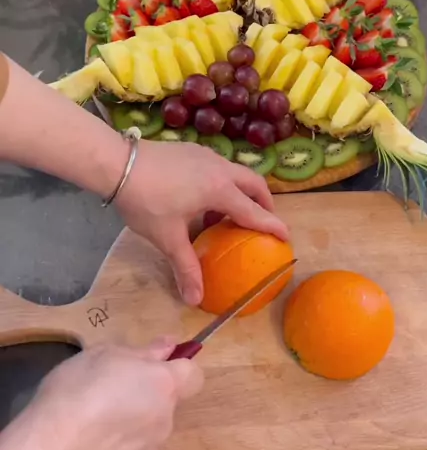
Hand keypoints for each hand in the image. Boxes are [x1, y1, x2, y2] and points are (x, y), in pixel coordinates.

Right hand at [0, 338, 202, 449]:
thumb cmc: (75, 394)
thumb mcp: (102, 354)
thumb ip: (141, 352)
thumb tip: (167, 347)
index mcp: (162, 385)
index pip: (194, 374)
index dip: (179, 365)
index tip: (154, 361)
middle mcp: (164, 420)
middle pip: (167, 401)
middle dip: (147, 391)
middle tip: (112, 385)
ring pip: (150, 427)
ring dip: (133, 418)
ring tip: (95, 416)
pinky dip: (118, 444)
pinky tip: (90, 442)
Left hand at [115, 140, 288, 304]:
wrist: (118, 163)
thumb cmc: (146, 201)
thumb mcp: (167, 237)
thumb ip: (185, 267)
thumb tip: (195, 300)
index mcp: (220, 190)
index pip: (255, 211)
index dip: (272, 225)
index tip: (286, 236)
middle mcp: (220, 169)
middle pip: (254, 183)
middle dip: (264, 202)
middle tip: (263, 220)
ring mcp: (206, 155)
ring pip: (236, 172)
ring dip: (242, 191)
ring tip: (230, 213)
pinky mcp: (192, 150)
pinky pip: (219, 167)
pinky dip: (223, 183)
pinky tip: (202, 199)